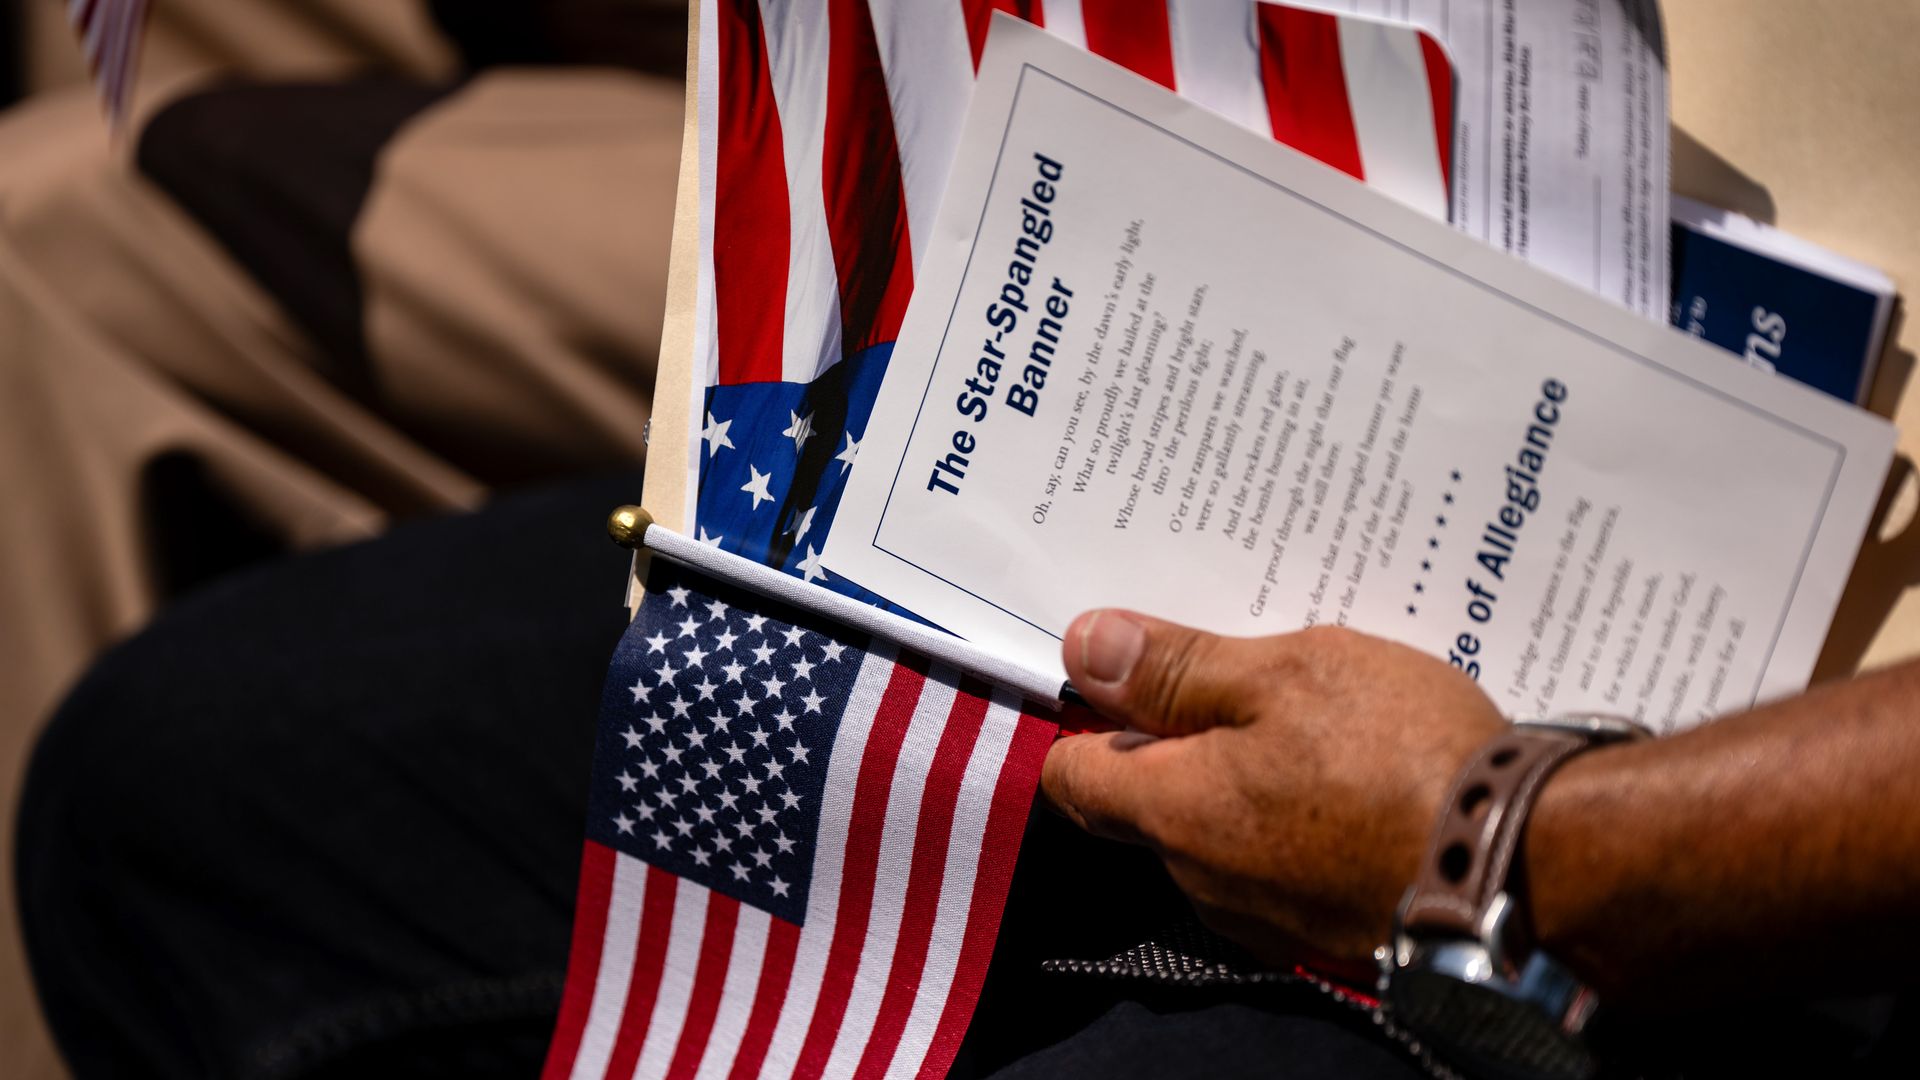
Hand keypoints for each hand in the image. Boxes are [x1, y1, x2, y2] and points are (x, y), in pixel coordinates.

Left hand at [1042, 611, 1505, 974]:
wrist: (1534, 869)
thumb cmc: (1401, 762)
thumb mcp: (1285, 677)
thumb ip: (1177, 668)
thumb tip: (1084, 648)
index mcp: (1172, 813)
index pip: (1072, 777)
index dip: (1088, 718)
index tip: (1127, 671)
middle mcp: (1202, 881)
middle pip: (1149, 803)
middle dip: (1180, 739)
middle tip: (1245, 672)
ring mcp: (1266, 917)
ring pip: (1223, 832)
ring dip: (1251, 776)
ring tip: (1321, 716)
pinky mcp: (1328, 930)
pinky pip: (1285, 862)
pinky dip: (1303, 817)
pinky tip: (1360, 773)